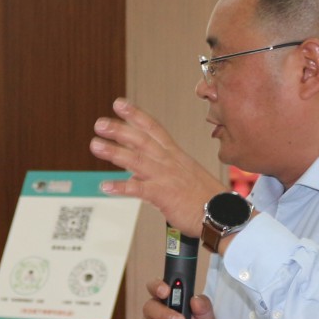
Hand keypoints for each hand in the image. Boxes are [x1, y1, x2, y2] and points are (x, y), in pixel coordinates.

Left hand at [90, 98, 225, 236]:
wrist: (222, 214)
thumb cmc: (206, 198)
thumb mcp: (185, 176)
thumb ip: (160, 172)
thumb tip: (136, 176)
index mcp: (175, 155)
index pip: (153, 129)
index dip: (135, 115)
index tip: (119, 104)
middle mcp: (169, 162)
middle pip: (141, 140)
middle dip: (119, 129)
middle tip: (99, 123)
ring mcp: (165, 177)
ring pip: (136, 160)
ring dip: (114, 152)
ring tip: (95, 145)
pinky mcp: (163, 195)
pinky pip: (138, 189)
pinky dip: (121, 187)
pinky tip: (105, 186)